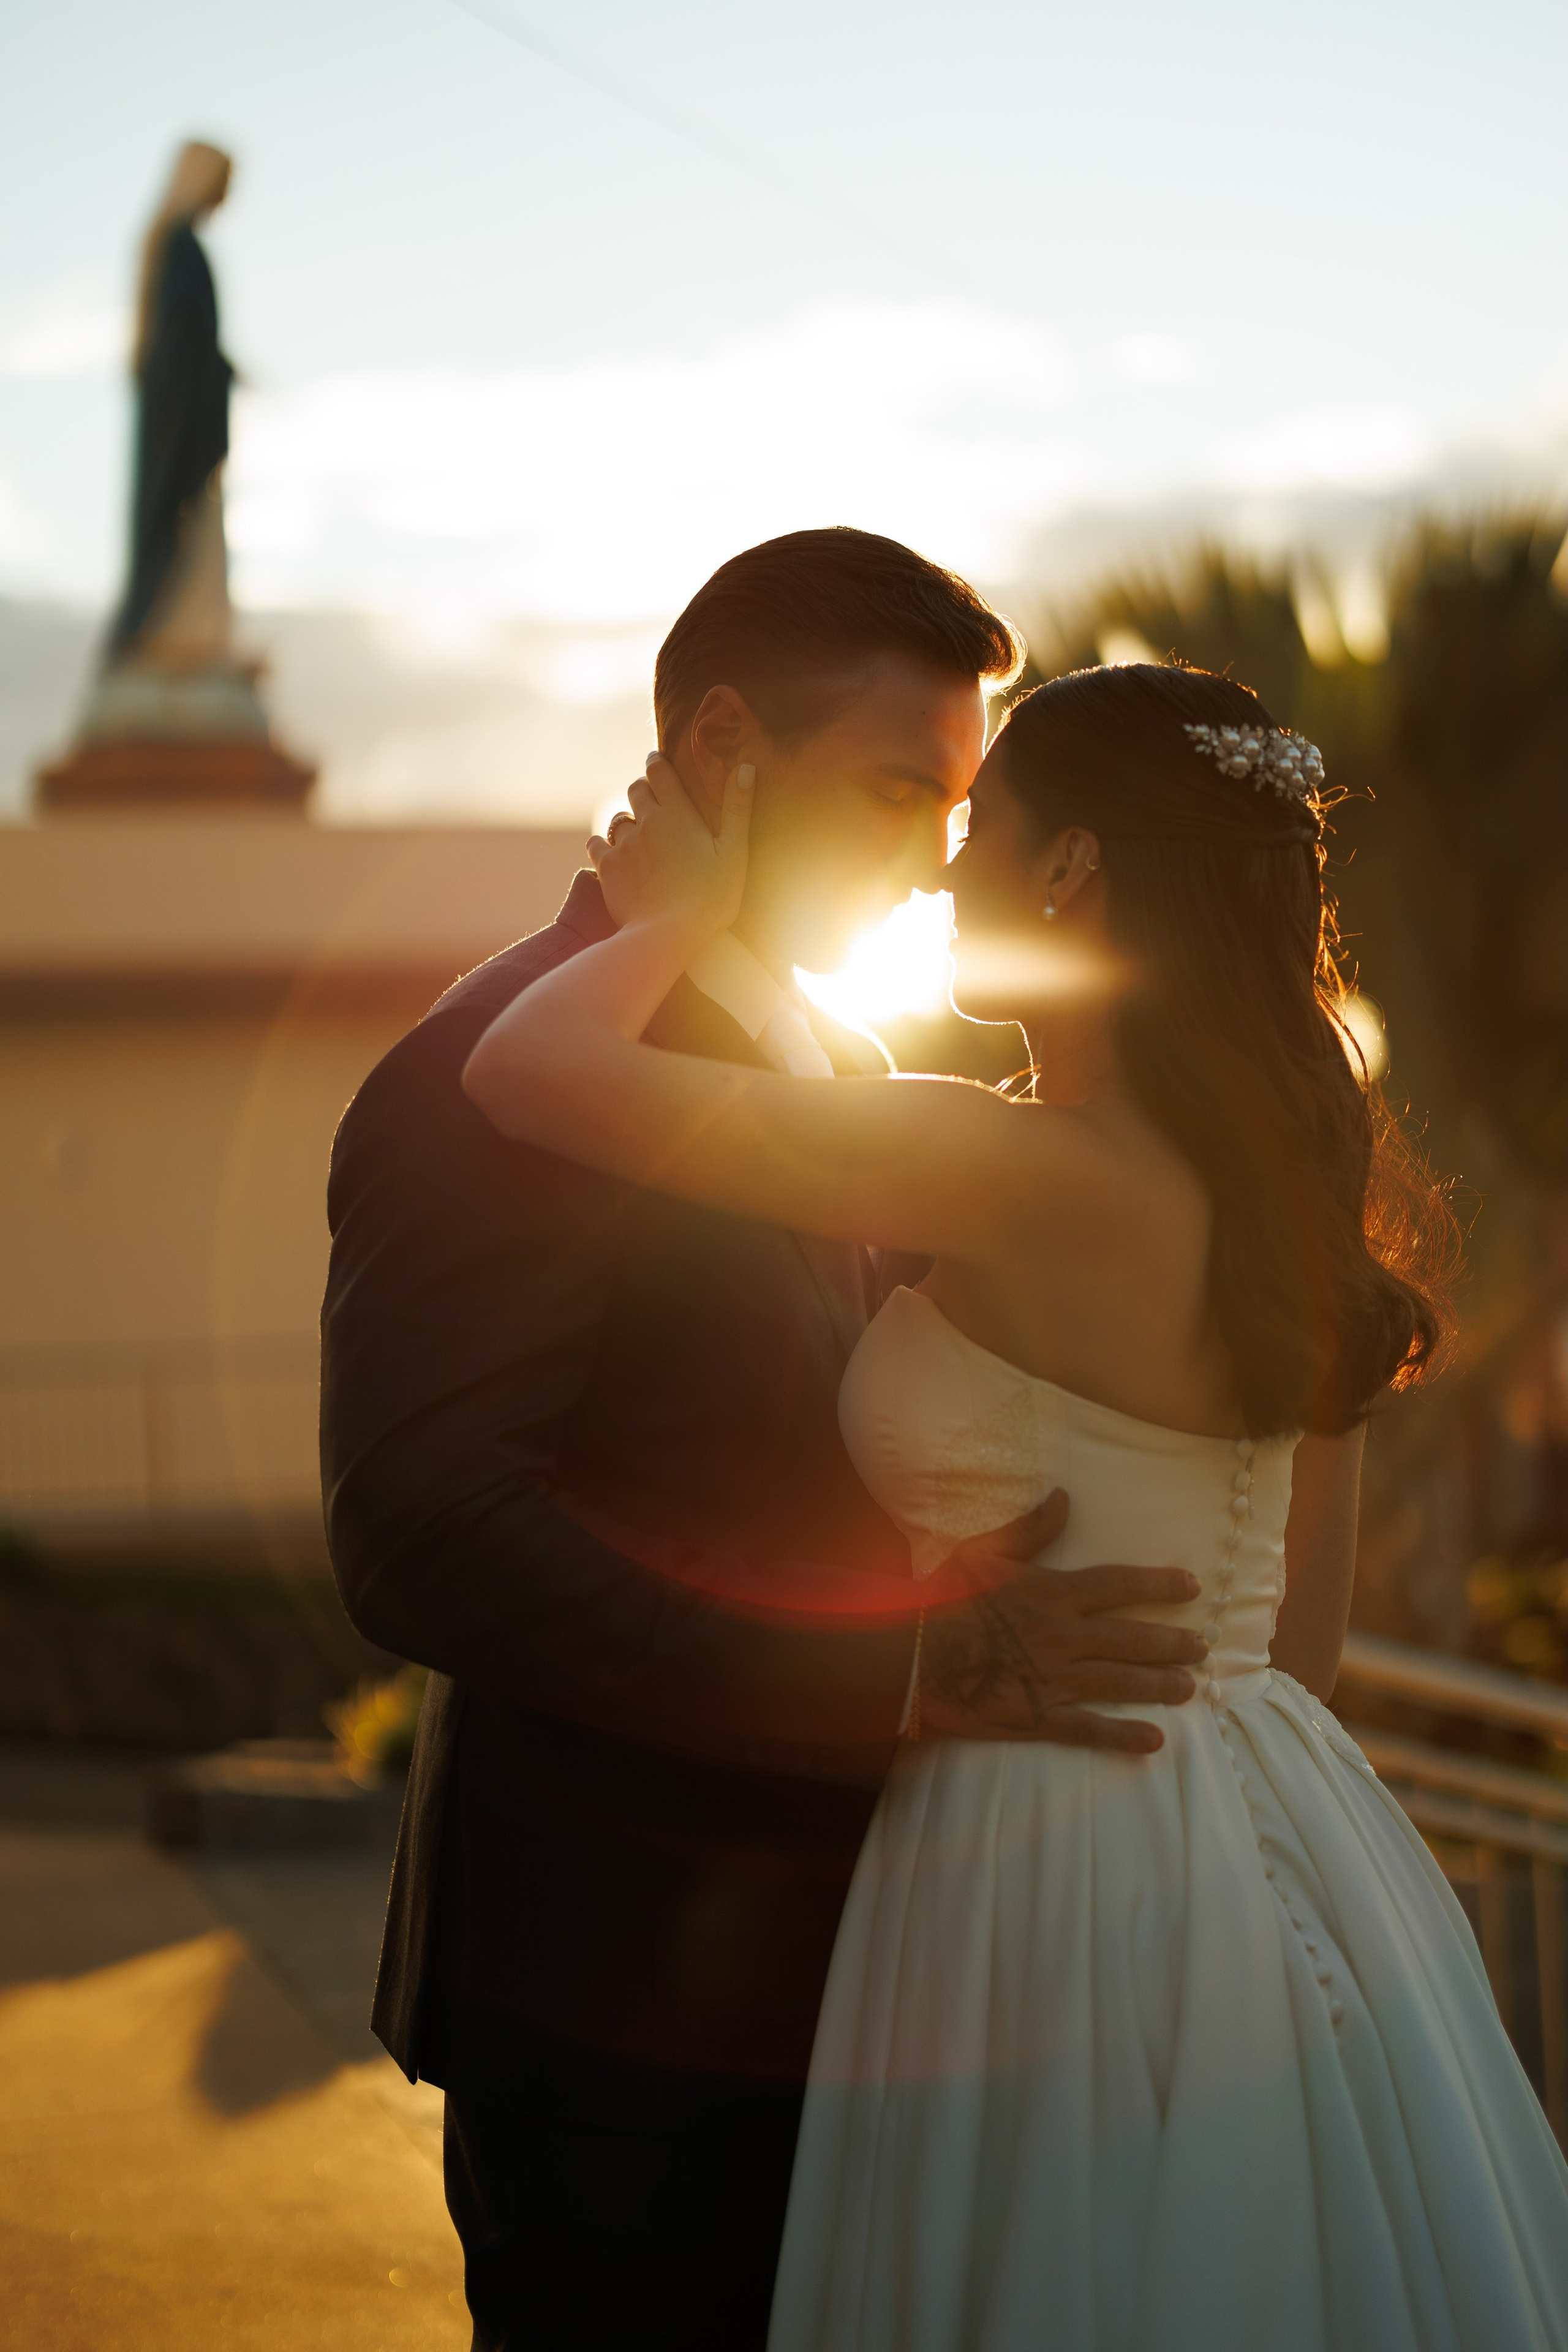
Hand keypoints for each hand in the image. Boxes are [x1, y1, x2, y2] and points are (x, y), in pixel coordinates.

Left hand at [588, 753, 752, 941]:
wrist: (669, 935)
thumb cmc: (711, 897)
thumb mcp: (734, 852)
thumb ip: (738, 808)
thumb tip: (747, 766)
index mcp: (678, 814)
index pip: (660, 772)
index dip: (657, 762)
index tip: (656, 760)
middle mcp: (647, 823)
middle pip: (636, 790)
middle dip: (642, 790)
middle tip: (651, 800)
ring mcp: (624, 845)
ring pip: (617, 819)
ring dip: (626, 822)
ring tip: (635, 834)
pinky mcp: (607, 869)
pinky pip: (596, 844)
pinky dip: (603, 845)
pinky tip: (612, 854)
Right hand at [917, 1492, 1205, 1753]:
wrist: (912, 1660)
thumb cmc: (943, 1601)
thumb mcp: (983, 1553)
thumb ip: (1029, 1530)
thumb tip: (1064, 1499)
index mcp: (1053, 1594)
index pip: (1118, 1585)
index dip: (1159, 1584)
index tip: (1192, 1587)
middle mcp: (1064, 1637)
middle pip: (1131, 1638)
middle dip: (1172, 1642)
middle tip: (1202, 1647)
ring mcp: (1055, 1680)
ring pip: (1121, 1682)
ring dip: (1159, 1685)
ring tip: (1189, 1688)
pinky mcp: (1040, 1717)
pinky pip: (1090, 1729)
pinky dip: (1124, 1736)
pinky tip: (1154, 1740)